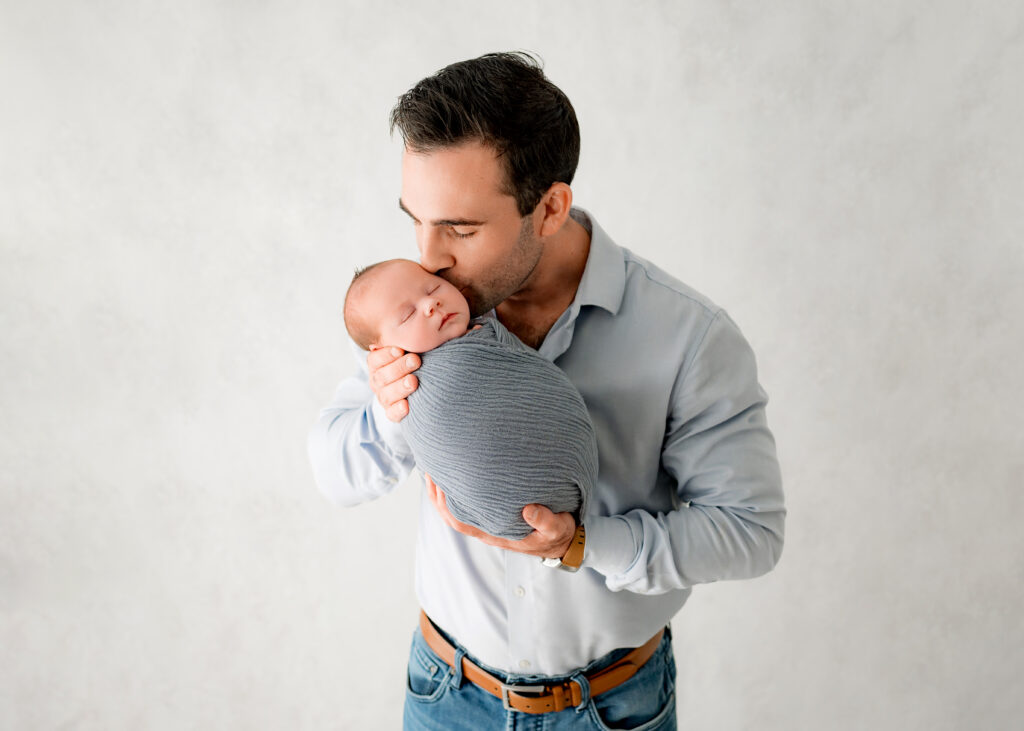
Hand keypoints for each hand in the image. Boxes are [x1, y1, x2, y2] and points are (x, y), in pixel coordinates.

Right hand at [366, 346, 419, 421]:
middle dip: (399, 367)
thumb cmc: (414, 360)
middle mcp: (378, 380)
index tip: (400, 349)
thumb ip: (416, 339)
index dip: (386, 355)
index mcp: (377, 363)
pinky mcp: (392, 412)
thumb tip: (449, 322)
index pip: (375, 359)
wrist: (414, 386)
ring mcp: (384, 397)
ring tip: (414, 381)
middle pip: (382, 376)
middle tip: (415, 361)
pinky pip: (391, 414)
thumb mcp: (412, 348)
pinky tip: (407, 406)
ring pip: (386, 394)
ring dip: (400, 387)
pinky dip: (398, 410)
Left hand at [424, 474, 575, 558]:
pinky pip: (468, 502)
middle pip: (451, 514)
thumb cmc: (556, 534)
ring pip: (457, 508)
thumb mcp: (556, 528)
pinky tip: (455, 471)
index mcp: (496, 533)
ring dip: (443, 490)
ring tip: (436, 465)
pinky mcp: (494, 512)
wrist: (561, 540)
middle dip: (437, 494)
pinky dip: (457, 489)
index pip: (461, 521)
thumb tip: (529, 510)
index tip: (438, 483)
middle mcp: (487, 528)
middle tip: (429, 466)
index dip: (445, 505)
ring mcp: (489, 521)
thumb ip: (546, 521)